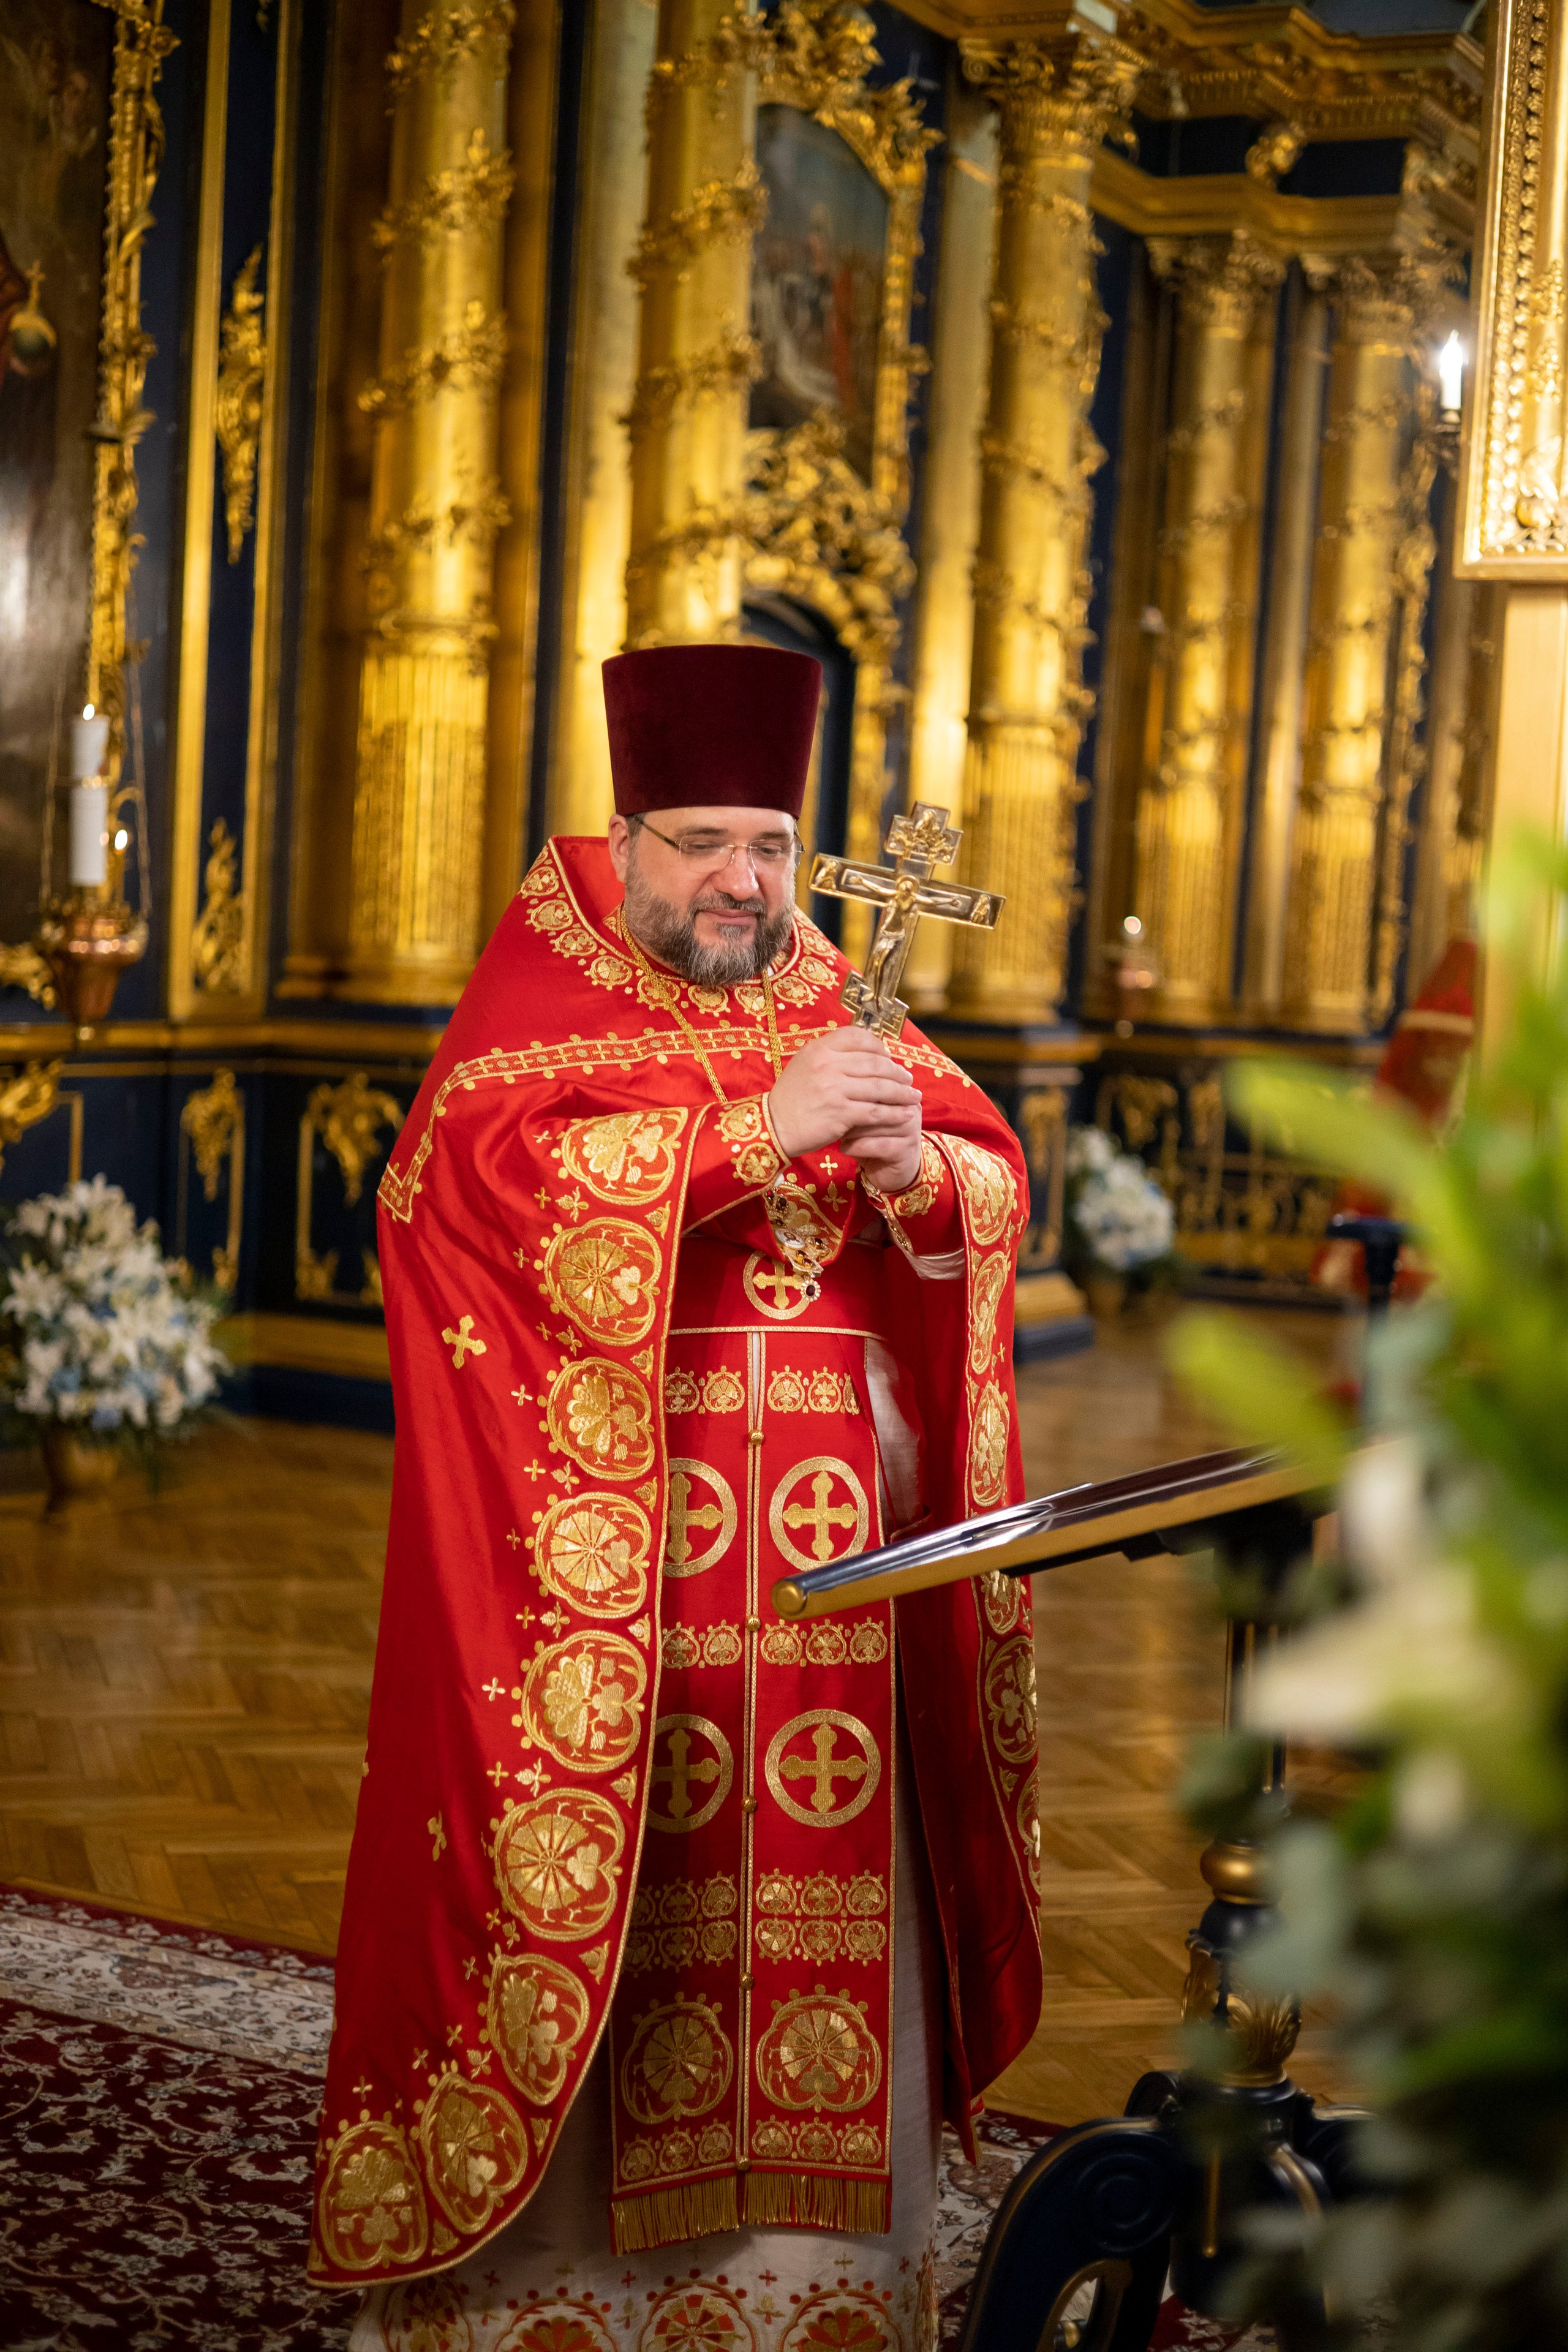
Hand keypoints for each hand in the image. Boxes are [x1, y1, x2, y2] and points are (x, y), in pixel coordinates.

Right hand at [768, 1028, 922, 1192]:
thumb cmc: (790, 1098)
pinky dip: (894, 1114)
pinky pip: (876, 1112)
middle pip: (875, 1063)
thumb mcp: (804, 1064)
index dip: (878, 1046)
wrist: (773, 1126)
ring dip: (901, 1093)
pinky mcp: (841, 1113)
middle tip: (908, 1079)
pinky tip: (905, 1115)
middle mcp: (828, 1064)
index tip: (889, 1057)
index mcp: (819, 1048)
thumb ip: (830, 1055)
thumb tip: (863, 1051)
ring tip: (914, 1097)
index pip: (857, 1037)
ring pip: (880, 1088)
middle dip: (897, 1072)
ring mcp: (835, 1089)